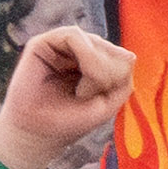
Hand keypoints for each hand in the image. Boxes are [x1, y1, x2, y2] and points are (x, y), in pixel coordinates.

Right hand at [0, 25, 135, 168]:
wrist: (38, 133)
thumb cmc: (71, 120)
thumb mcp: (109, 102)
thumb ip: (123, 78)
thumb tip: (130, 55)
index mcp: (94, 63)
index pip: (122, 56)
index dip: (121, 77)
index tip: (105, 100)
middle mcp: (77, 51)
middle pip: (111, 48)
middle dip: (109, 75)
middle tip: (91, 98)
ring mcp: (60, 46)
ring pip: (95, 40)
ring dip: (98, 69)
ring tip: (85, 92)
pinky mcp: (41, 43)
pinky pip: (74, 34)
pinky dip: (85, 58)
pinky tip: (78, 82)